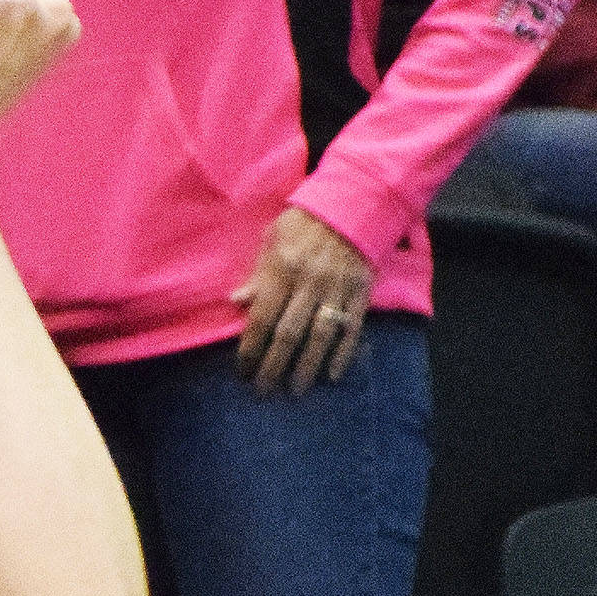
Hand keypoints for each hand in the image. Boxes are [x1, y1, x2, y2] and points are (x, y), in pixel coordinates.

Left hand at [232, 205, 374, 393]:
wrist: (354, 205)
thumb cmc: (305, 222)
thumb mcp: (273, 238)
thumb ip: (257, 273)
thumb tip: (236, 302)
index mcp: (283, 269)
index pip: (262, 317)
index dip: (250, 347)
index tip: (242, 369)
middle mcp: (309, 283)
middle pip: (288, 334)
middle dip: (273, 366)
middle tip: (263, 390)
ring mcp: (337, 290)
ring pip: (319, 337)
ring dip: (306, 367)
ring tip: (295, 390)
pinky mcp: (360, 294)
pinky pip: (351, 330)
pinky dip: (342, 354)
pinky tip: (332, 375)